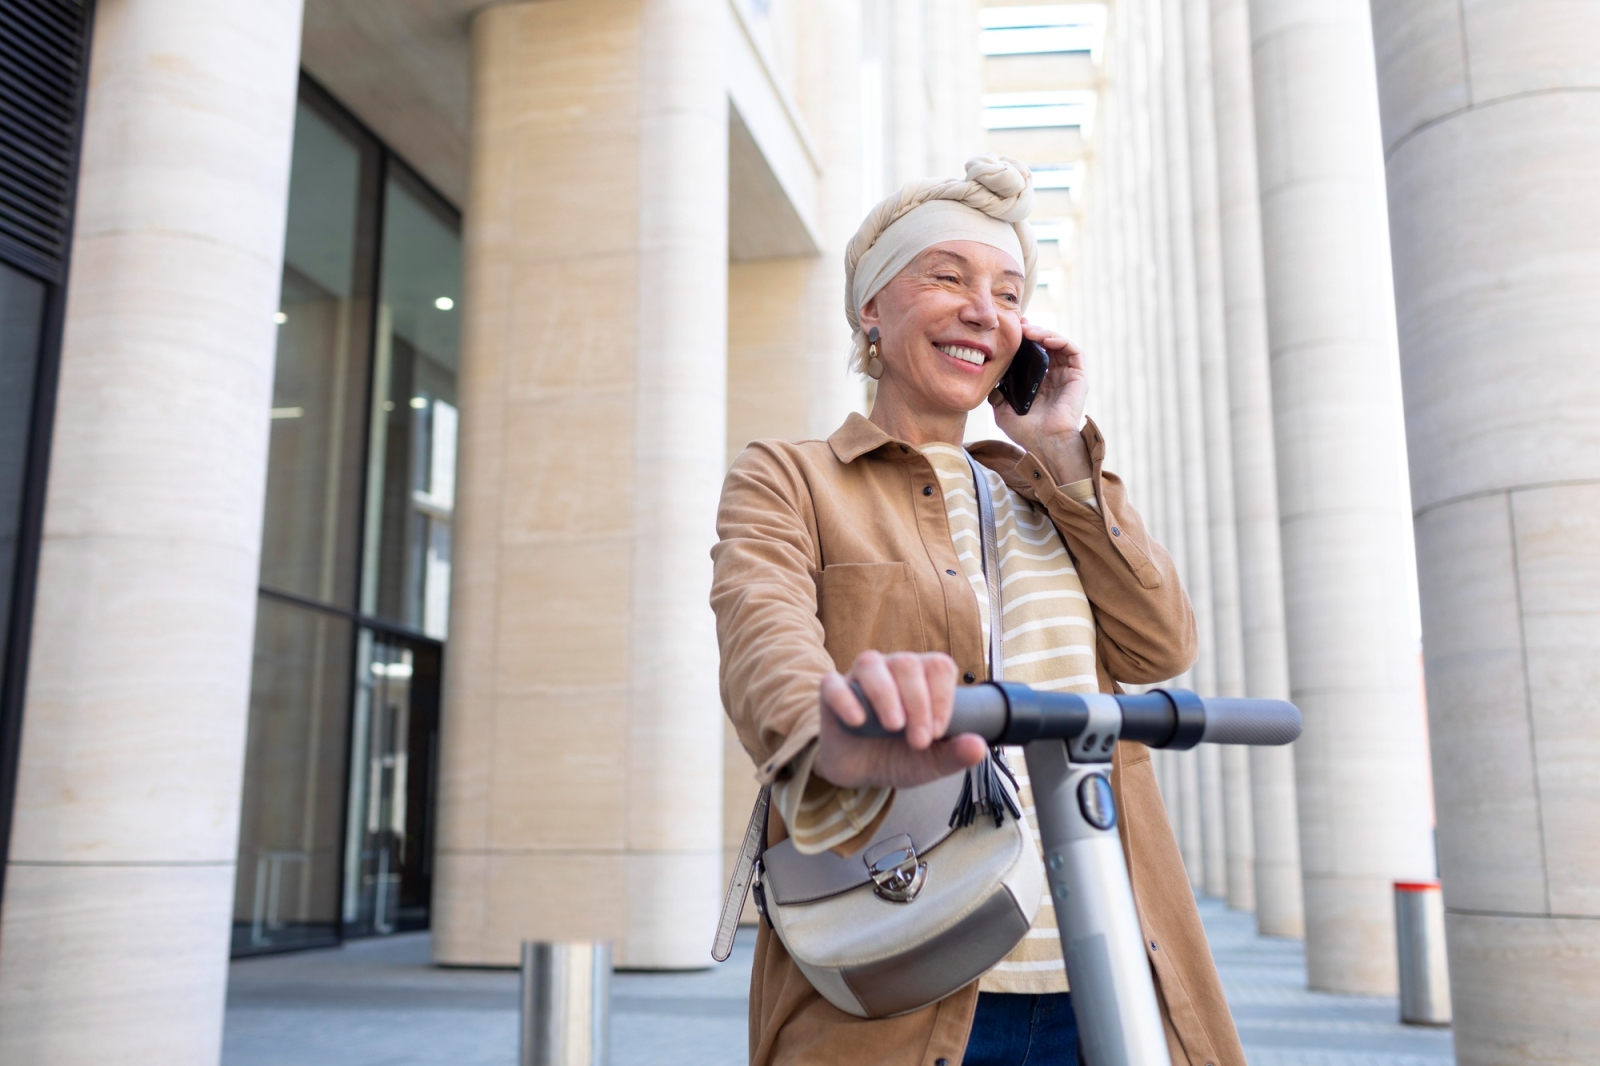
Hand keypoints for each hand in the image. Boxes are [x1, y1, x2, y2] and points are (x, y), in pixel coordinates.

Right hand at [815, 651, 988, 789]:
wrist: (860, 774)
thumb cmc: (898, 756)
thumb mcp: (930, 762)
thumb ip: (955, 754)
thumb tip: (980, 746)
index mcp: (922, 679)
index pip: (938, 666)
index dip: (942, 696)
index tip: (938, 732)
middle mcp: (891, 670)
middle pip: (907, 663)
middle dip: (917, 702)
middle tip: (918, 740)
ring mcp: (859, 678)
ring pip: (871, 663)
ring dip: (886, 694)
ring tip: (893, 726)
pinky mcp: (831, 693)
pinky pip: (833, 684)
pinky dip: (846, 699)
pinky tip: (858, 721)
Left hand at [993, 324, 1091, 483]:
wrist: (1045, 444)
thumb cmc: (1026, 432)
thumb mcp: (1002, 409)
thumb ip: (996, 392)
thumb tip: (989, 377)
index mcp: (1038, 383)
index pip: (1032, 354)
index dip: (1023, 340)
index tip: (1010, 330)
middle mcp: (1054, 377)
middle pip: (1046, 345)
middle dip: (1033, 332)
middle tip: (1018, 325)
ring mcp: (1067, 376)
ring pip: (1059, 344)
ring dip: (1045, 333)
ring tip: (1029, 331)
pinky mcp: (1079, 377)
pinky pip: (1073, 351)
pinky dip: (1060, 340)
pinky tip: (1045, 339)